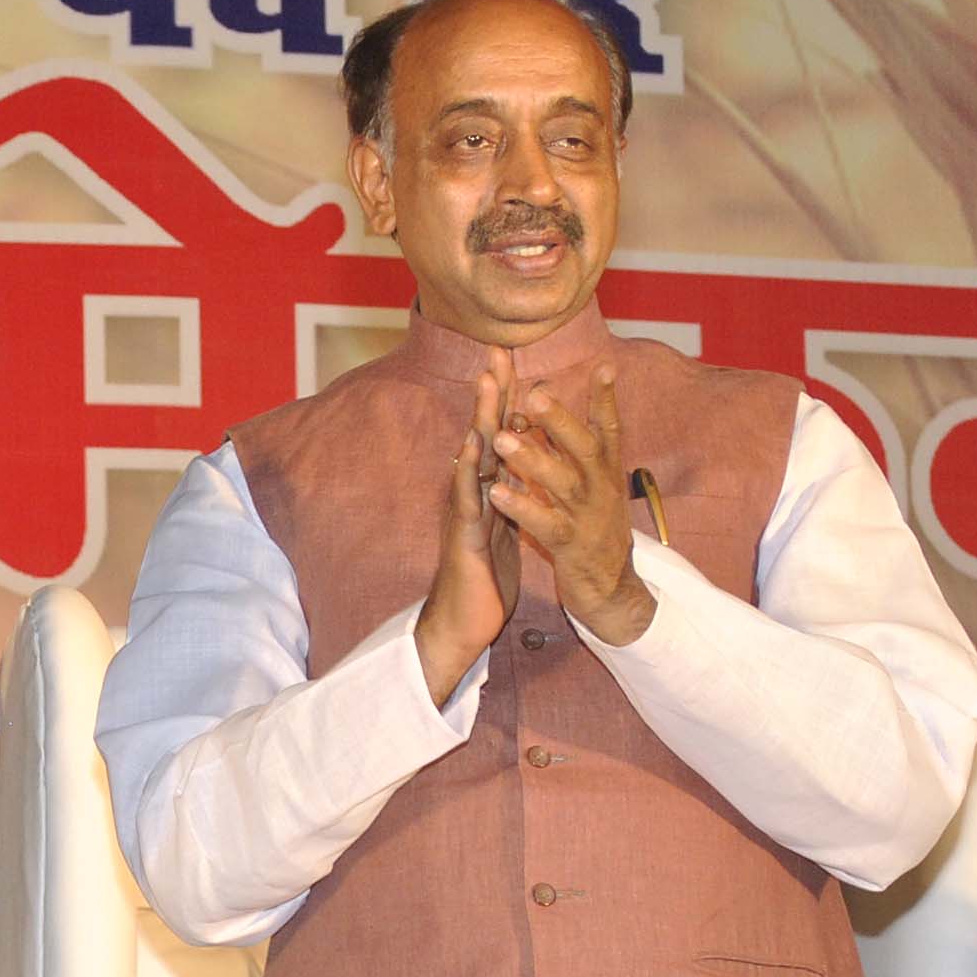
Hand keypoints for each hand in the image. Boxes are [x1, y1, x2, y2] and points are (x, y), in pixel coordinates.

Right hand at [416, 354, 520, 701]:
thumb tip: (512, 466)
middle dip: (492, 394)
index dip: (506, 399)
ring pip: (474, 458)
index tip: (513, 360)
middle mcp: (473, 495)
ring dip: (479, 419)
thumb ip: (506, 495)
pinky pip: (468, 500)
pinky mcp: (465, 538)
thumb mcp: (502, 528)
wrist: (462, 624)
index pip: (499, 436)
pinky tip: (470, 447)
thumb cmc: (483, 578)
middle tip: (497, 352)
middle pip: (484, 434)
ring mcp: (466, 513)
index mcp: (489, 491)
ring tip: (486, 384)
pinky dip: (468, 472)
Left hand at [489, 364, 654, 647]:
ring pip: (561, 482)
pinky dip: (522, 507)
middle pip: (585, 447)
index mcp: (607, 472)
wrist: (612, 590)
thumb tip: (560, 411)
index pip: (609, 429)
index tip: (605, 365)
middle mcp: (601, 488)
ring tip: (502, 437)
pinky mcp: (571, 545)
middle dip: (560, 421)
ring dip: (531, 459)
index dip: (607, 398)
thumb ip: (581, 451)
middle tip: (535, 394)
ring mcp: (587, 516)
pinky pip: (544, 523)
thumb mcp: (598, 487)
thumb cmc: (596, 531)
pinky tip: (497, 493)